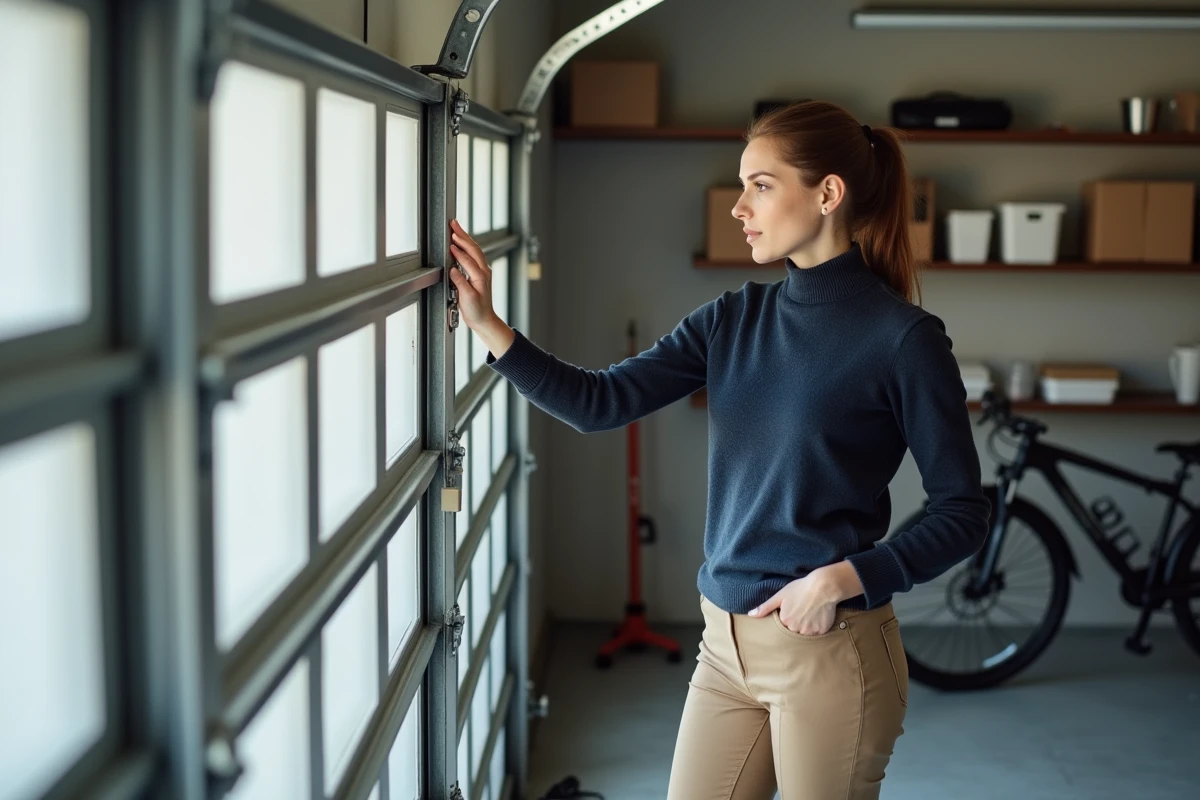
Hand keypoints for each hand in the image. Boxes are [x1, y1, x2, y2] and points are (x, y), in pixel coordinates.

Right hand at [448, 219, 514, 356]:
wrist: (484, 320)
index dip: (458, 251)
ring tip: (456, 228)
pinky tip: (462, 242)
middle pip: (474, 248)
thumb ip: (460, 282)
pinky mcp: (480, 273)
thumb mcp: (466, 298)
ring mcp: (483, 271)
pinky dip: (467, 245)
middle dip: (463, 235)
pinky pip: (474, 254)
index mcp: (481, 276)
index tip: (449, 243)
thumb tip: (452, 269)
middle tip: (453, 224)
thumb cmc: (476, 311)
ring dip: (465, 237)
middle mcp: (484, 271)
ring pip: (475, 249)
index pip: (468, 259)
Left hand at [748, 570, 839, 634]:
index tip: (794, 608)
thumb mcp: (780, 595)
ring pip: (806, 631)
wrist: (824, 586)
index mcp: (785, 621)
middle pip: (794, 629)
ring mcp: (810, 631)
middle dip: (797, 621)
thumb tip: (750, 615)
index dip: (788, 615)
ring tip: (811, 611)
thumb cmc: (801, 588)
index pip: (783, 624)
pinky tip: (818, 614)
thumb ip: (765, 607)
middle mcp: (796, 629)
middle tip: (803, 608)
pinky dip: (817, 625)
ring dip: (807, 624)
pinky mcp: (821, 631)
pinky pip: (817, 632)